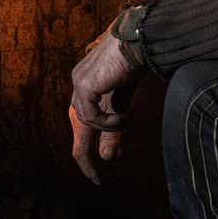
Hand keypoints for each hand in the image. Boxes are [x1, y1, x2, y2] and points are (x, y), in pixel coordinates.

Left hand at [69, 32, 142, 183]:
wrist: (139, 39)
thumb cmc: (135, 62)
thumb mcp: (124, 101)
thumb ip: (115, 125)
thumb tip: (108, 157)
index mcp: (87, 84)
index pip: (83, 119)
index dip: (89, 144)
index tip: (99, 166)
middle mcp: (79, 84)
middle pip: (78, 126)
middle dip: (85, 155)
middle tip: (96, 179)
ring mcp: (79, 84)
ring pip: (87, 124)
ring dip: (108, 131)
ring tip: (125, 123)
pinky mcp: (84, 86)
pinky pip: (92, 118)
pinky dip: (108, 123)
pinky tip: (123, 117)